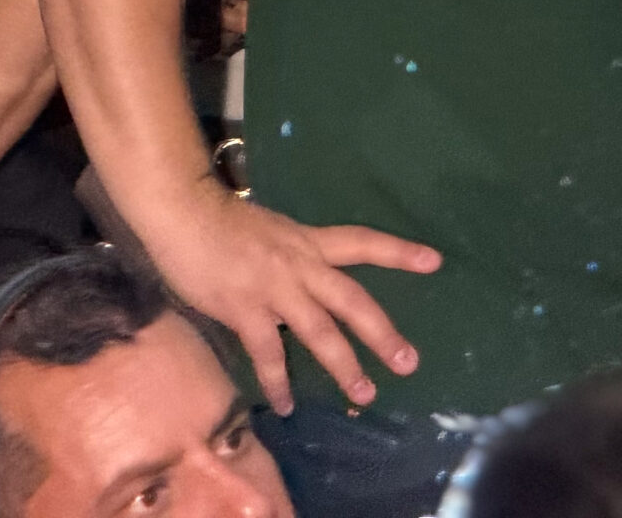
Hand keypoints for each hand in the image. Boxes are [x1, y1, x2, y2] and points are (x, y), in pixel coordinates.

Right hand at [137, 178, 440, 413]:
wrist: (186, 214)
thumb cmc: (225, 222)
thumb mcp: (274, 230)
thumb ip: (292, 255)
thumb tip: (304, 278)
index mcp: (310, 242)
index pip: (363, 242)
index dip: (399, 252)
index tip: (435, 262)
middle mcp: (302, 265)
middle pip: (353, 300)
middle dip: (383, 333)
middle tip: (409, 362)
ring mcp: (276, 289)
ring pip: (321, 332)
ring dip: (344, 366)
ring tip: (365, 394)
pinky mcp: (246, 310)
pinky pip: (268, 354)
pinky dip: (279, 382)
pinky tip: (287, 405)